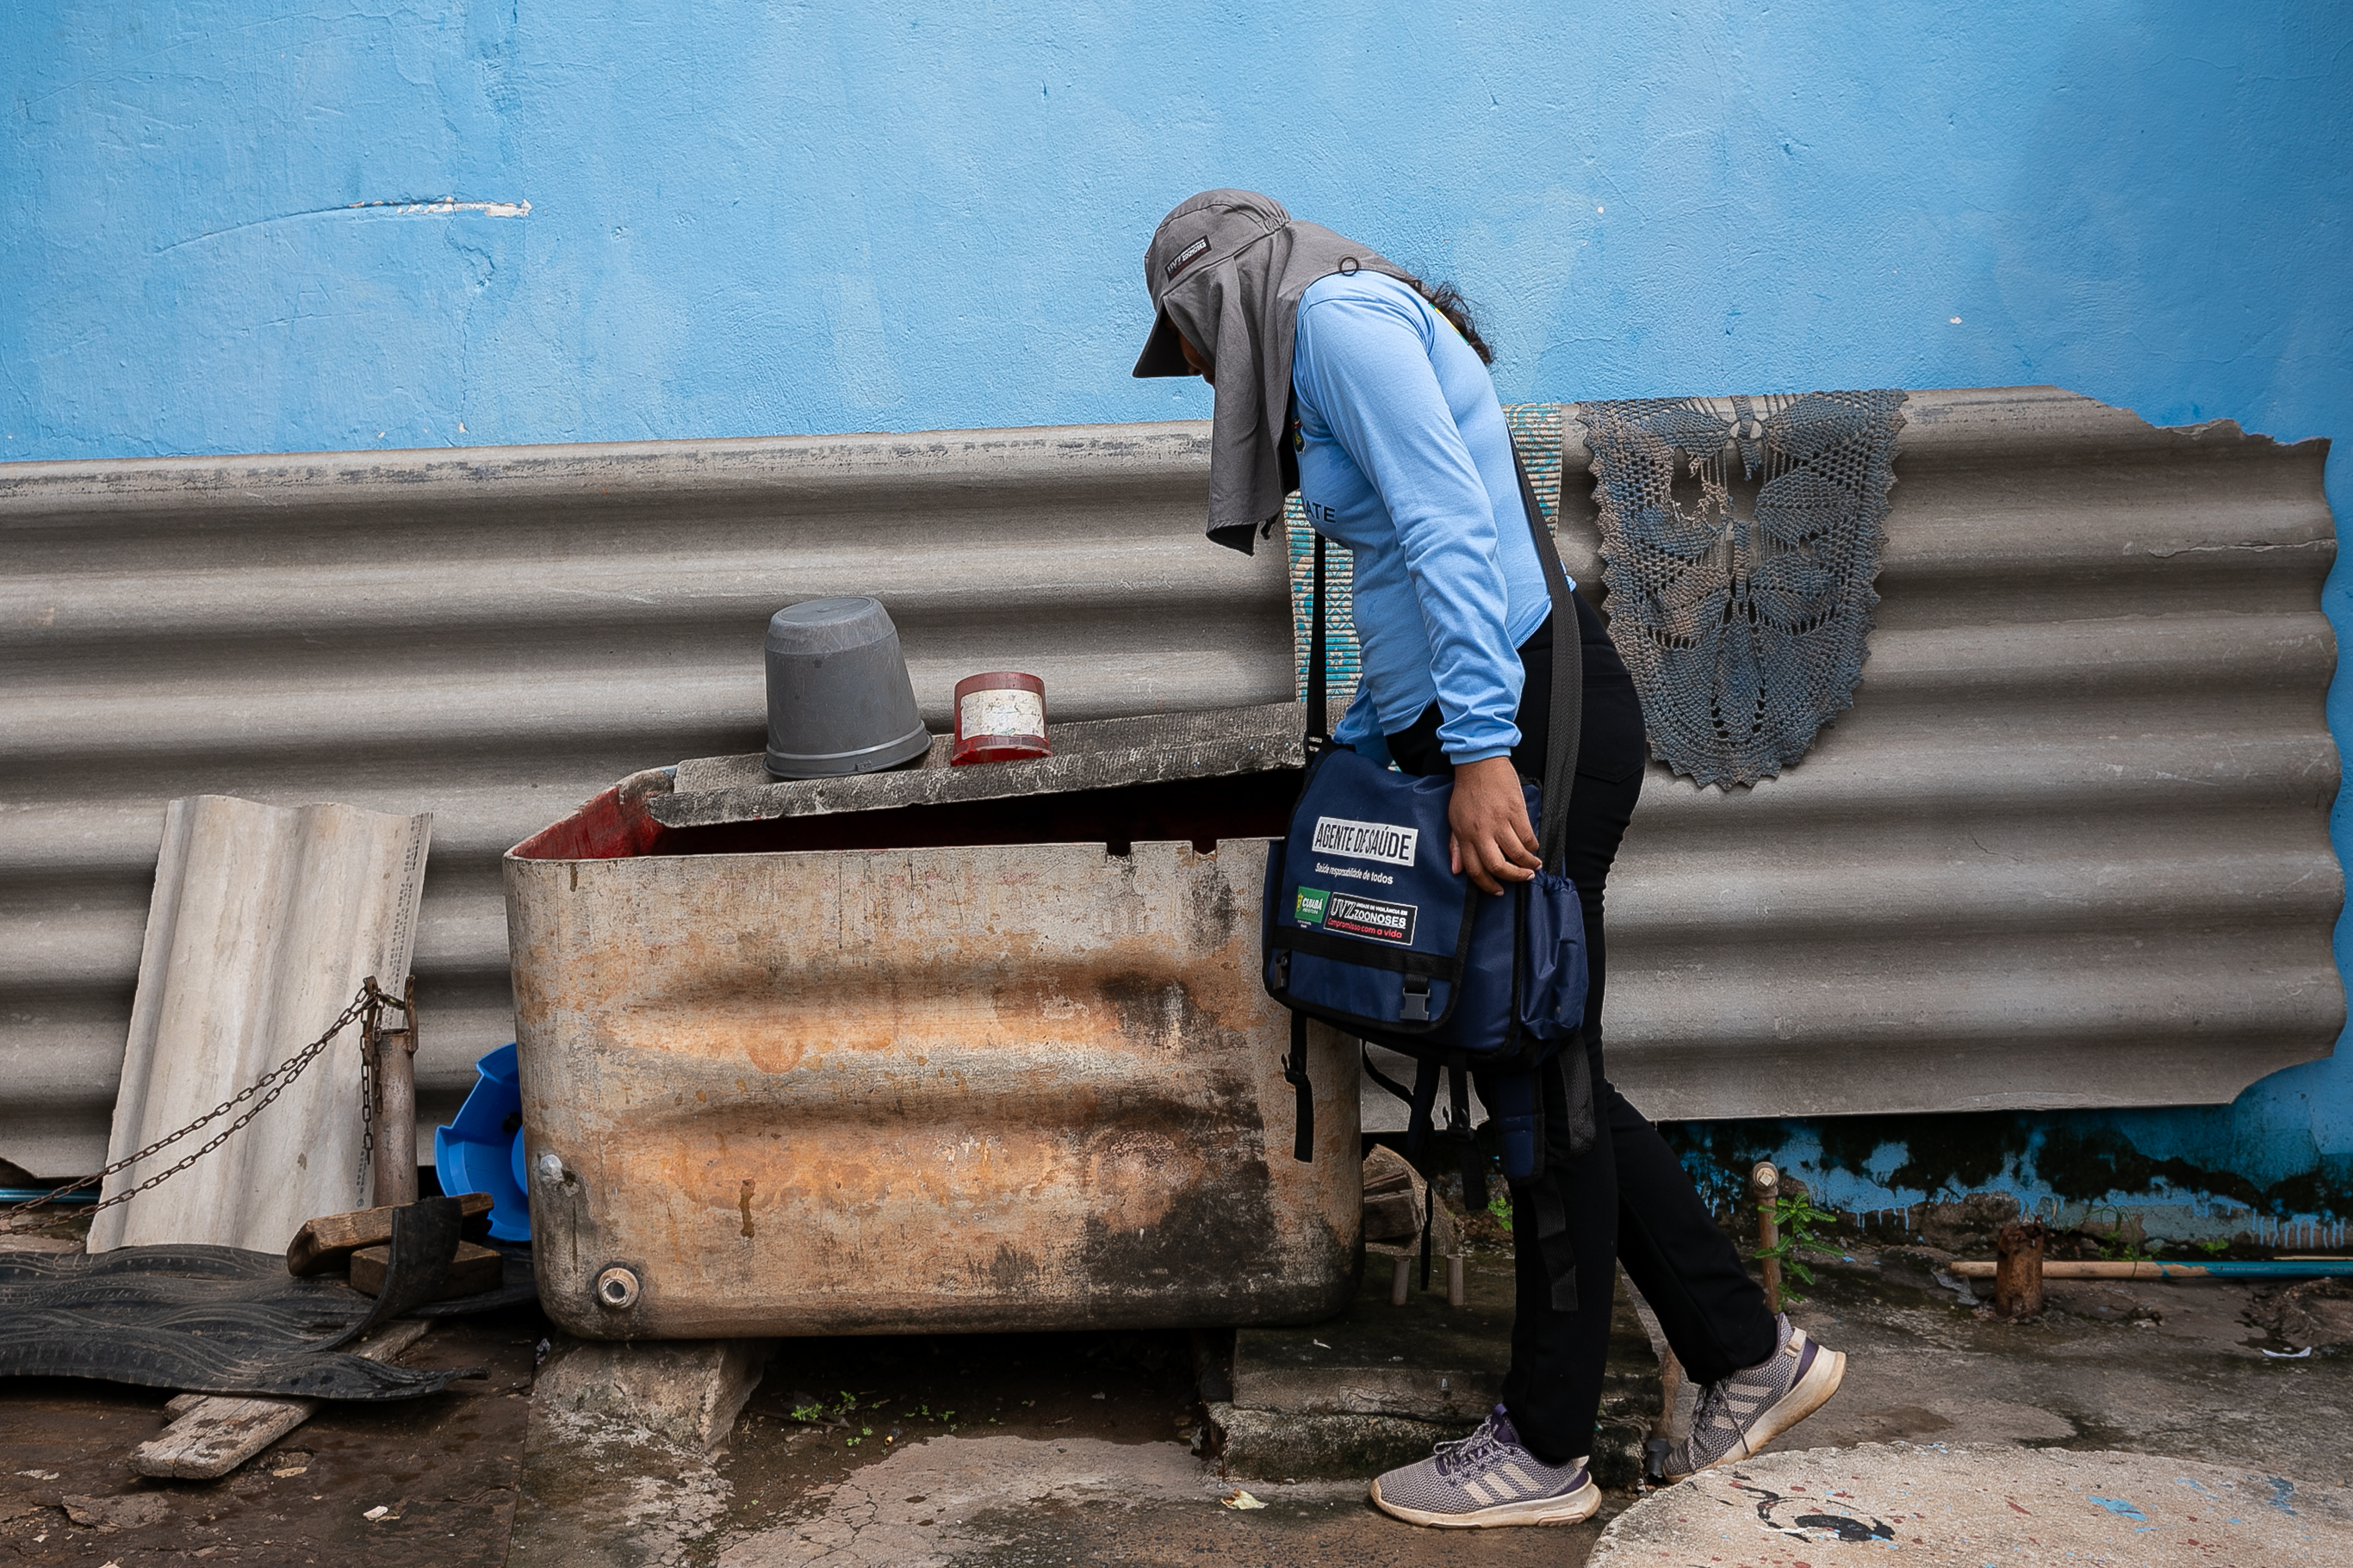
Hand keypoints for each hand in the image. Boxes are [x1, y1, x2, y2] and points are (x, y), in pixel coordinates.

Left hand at [1447, 756, 1541, 894]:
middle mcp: (1481, 831)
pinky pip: (1527, 836)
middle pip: (1497, 866)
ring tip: (1533, 866)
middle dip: (1512, 878)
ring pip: (1516, 853)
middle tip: (1522, 879)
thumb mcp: (1454, 818)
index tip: (1497, 890)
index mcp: (1464, 834)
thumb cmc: (1467, 790)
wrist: (1479, 763)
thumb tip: (1456, 869)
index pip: (1474, 869)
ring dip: (1527, 864)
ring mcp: (1499, 821)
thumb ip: (1455, 845)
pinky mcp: (1515, 811)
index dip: (1487, 884)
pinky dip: (1532, 846)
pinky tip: (1534, 848)